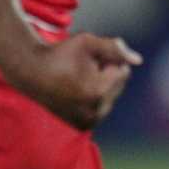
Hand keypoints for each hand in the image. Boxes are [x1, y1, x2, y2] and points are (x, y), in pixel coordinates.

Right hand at [7, 32, 141, 130]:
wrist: (29, 72)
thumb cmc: (59, 54)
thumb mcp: (87, 42)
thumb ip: (114, 48)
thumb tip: (138, 61)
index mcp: (98, 90)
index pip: (122, 70)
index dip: (106, 60)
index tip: (85, 59)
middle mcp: (94, 110)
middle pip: (119, 86)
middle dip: (105, 75)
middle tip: (79, 69)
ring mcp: (88, 121)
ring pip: (111, 98)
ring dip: (100, 87)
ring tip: (76, 80)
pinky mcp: (82, 126)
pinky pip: (101, 109)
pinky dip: (94, 99)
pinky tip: (75, 91)